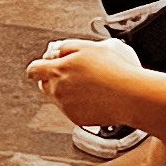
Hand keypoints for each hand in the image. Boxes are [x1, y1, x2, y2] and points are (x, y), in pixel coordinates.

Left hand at [27, 35, 142, 129]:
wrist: (132, 96)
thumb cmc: (116, 69)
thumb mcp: (91, 46)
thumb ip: (69, 47)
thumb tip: (58, 51)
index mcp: (58, 70)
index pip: (34, 70)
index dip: (38, 67)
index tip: (42, 67)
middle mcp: (58, 91)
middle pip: (44, 85)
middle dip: (53, 79)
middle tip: (73, 74)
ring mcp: (67, 107)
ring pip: (59, 98)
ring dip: (68, 92)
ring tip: (91, 85)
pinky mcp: (77, 120)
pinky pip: (72, 110)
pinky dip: (79, 105)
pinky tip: (96, 97)